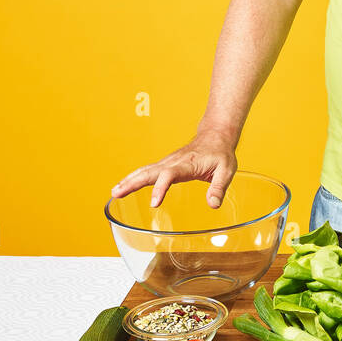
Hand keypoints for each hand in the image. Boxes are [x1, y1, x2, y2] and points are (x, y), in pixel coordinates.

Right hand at [111, 126, 237, 208]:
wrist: (216, 136)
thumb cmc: (221, 154)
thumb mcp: (226, 170)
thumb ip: (219, 188)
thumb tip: (213, 205)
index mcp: (188, 164)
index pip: (170, 175)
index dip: (160, 188)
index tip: (154, 203)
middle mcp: (174, 162)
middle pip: (150, 171)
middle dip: (133, 183)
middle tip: (117, 193)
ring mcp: (168, 162)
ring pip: (145, 170)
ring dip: (129, 180)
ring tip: (115, 192)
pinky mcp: (166, 164)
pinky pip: (147, 171)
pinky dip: (134, 178)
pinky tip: (125, 186)